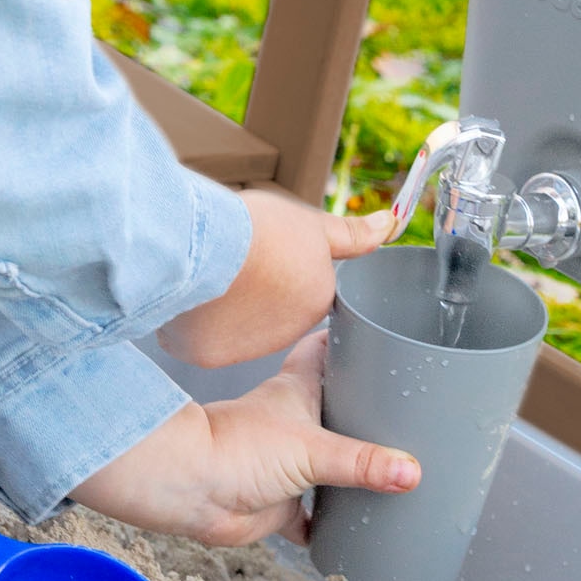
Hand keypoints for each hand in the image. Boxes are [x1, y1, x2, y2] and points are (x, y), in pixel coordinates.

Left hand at [71, 331, 418, 544]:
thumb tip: (411, 471)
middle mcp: (293, 422)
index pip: (325, 349)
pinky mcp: (278, 502)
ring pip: (326, 461)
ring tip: (391, 468)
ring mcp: (286, 462)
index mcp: (298, 390)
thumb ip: (363, 461)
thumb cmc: (237, 448)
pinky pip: (310, 515)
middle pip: (333, 406)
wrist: (189, 489)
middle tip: (404, 409)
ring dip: (349, 467)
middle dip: (362, 409)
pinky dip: (328, 523)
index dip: (348, 338)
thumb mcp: (312, 448)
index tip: (378, 330)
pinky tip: (353, 528)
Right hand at [158, 184, 395, 370]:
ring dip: (225, 308)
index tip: (267, 256)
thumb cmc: (259, 230)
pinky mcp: (211, 355)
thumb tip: (388, 225)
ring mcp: (247, 347)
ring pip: (233, 327)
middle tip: (238, 262)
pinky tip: (193, 296)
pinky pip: (202, 339)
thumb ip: (349, 235)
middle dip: (253, 291)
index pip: (302, 290)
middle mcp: (286, 332)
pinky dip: (195, 322)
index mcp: (315, 299)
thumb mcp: (311, 225)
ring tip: (214, 275)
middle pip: (267, 311)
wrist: (207, 248)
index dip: (282, 270)